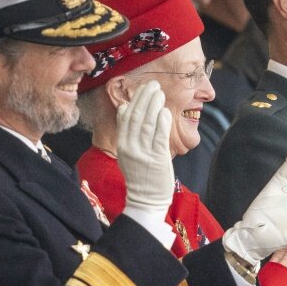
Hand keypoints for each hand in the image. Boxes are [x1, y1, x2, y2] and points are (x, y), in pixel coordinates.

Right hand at [115, 81, 173, 222]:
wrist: (145, 201)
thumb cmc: (141, 175)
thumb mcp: (128, 152)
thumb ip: (127, 131)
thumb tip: (126, 107)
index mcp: (122, 144)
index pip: (126, 117)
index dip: (134, 100)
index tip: (142, 87)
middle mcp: (130, 147)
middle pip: (136, 117)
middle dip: (144, 98)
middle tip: (153, 84)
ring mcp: (143, 153)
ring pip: (147, 124)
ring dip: (153, 105)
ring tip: (159, 92)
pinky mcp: (157, 159)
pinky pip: (159, 137)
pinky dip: (161, 122)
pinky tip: (164, 111)